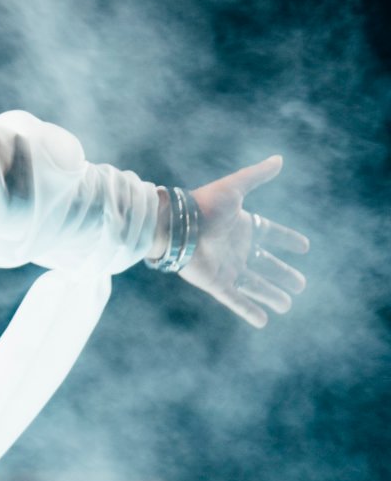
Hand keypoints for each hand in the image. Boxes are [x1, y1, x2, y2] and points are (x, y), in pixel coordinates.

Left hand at [176, 154, 309, 327]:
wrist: (175, 226)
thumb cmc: (204, 206)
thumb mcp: (235, 188)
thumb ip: (256, 175)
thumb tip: (279, 159)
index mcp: (242, 226)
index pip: (270, 233)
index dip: (287, 239)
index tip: (305, 247)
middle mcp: (236, 248)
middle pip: (265, 264)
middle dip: (283, 274)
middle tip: (301, 285)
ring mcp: (226, 267)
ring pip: (254, 285)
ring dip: (271, 295)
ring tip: (287, 304)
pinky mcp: (215, 283)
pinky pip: (235, 300)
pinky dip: (249, 311)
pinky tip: (263, 321)